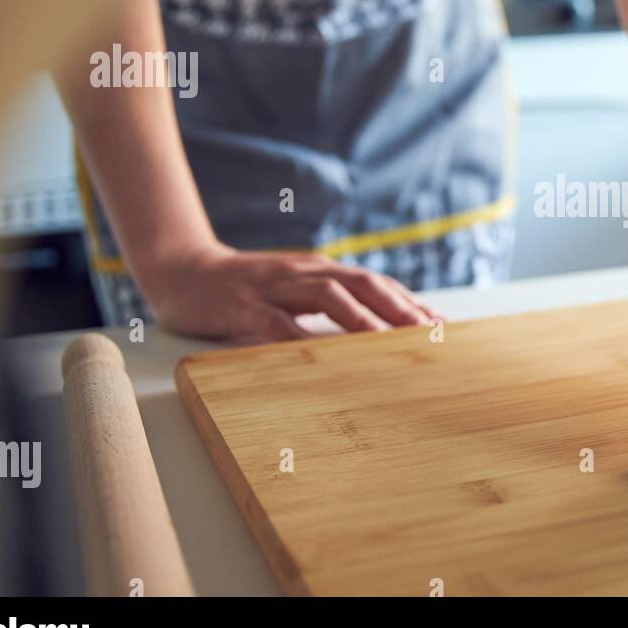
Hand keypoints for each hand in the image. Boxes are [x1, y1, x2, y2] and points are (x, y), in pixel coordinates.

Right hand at [137, 243, 437, 343]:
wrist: (184, 271)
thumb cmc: (248, 291)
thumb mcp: (296, 296)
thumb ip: (332, 309)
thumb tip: (378, 334)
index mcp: (323, 272)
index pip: (377, 285)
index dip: (412, 304)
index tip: (444, 327)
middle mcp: (305, 274)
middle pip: (362, 284)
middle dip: (399, 307)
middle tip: (430, 334)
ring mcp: (275, 288)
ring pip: (326, 296)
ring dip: (360, 317)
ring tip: (387, 340)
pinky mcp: (243, 305)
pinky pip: (274, 322)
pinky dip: (298, 337)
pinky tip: (317, 355)